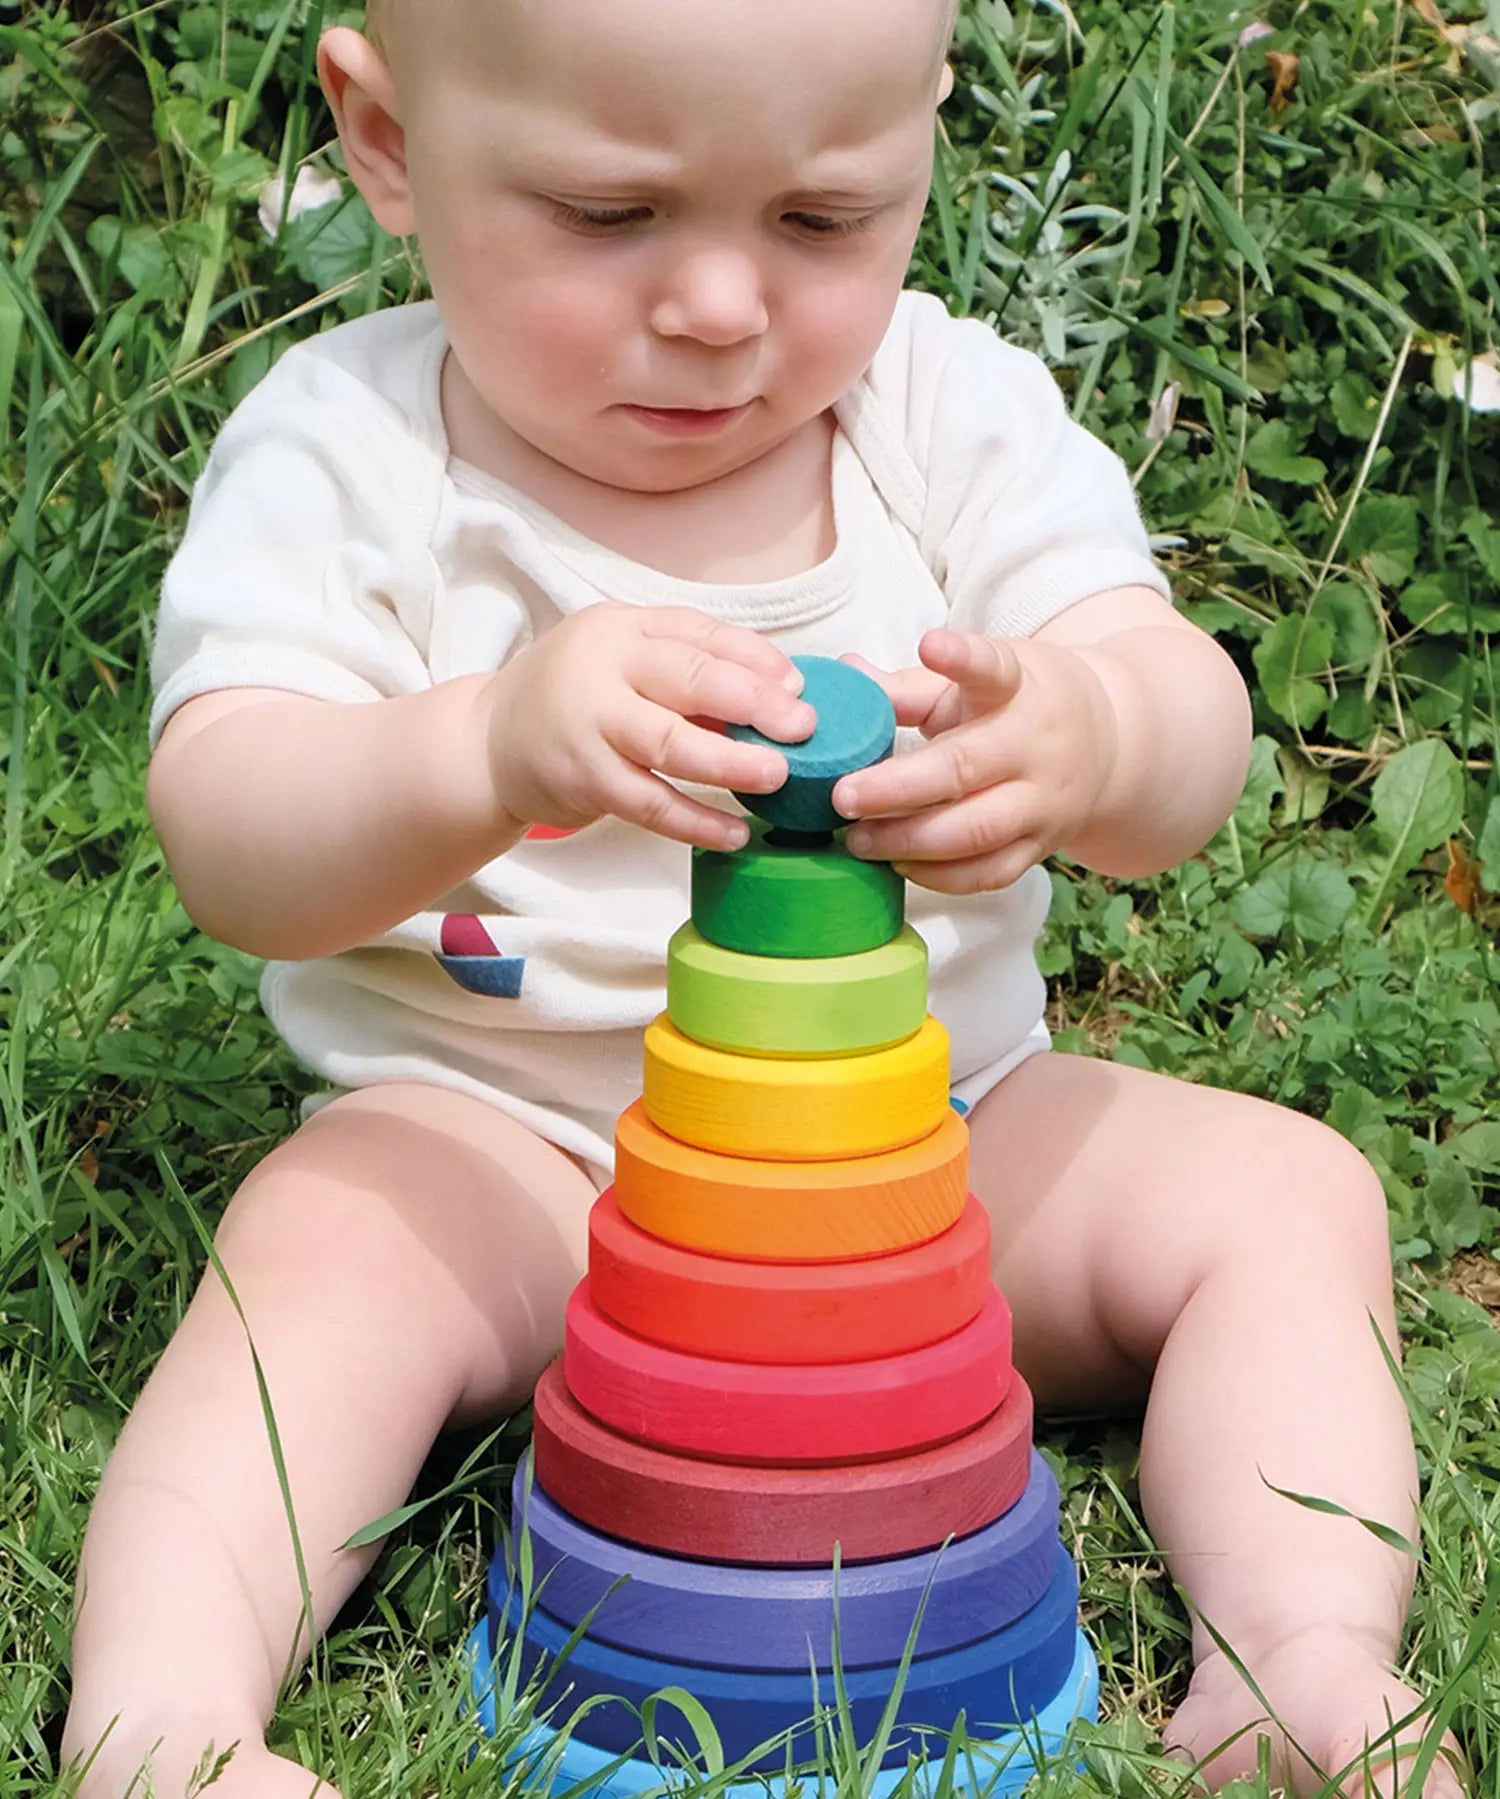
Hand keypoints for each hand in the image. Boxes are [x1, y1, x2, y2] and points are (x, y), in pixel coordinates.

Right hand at [480, 603, 814, 850]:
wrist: (486, 742)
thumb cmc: (576, 698)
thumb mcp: (622, 661)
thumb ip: (686, 670)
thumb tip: (780, 694)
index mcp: (624, 628)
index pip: (700, 634)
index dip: (755, 660)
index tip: (798, 686)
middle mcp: (604, 667)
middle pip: (689, 678)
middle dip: (754, 702)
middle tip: (802, 728)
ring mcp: (589, 725)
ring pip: (669, 744)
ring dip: (730, 762)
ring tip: (777, 777)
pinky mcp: (582, 780)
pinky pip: (649, 804)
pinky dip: (695, 821)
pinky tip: (735, 833)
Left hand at [830, 627, 1117, 894]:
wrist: (1108, 746)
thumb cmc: (1020, 705)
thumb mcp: (978, 680)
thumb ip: (911, 685)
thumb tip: (846, 672)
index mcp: (1019, 688)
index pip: (994, 669)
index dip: (962, 658)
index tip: (931, 643)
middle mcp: (1036, 746)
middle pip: (965, 769)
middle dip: (896, 789)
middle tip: (842, 798)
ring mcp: (1044, 803)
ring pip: (975, 833)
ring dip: (908, 841)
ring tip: (858, 840)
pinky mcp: (1042, 847)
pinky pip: (988, 873)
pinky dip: (939, 877)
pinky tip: (898, 864)